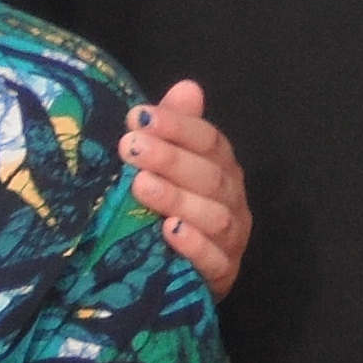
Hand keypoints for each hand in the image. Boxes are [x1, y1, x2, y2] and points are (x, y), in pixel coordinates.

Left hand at [126, 83, 248, 299]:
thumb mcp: (166, 166)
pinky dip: (194, 245)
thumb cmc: (170, 208)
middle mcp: (232, 199)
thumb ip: (175, 129)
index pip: (208, 140)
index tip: (138, 116)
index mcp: (221, 167)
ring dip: (177, 198)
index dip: (177, 126)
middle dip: (170, 159)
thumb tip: (188, 87)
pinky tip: (169, 231)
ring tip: (141, 185)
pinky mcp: (223, 274)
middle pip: (209, 175)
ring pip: (213, 216)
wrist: (179, 273)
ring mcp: (232, 238)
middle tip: (130, 146)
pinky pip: (214, 259)